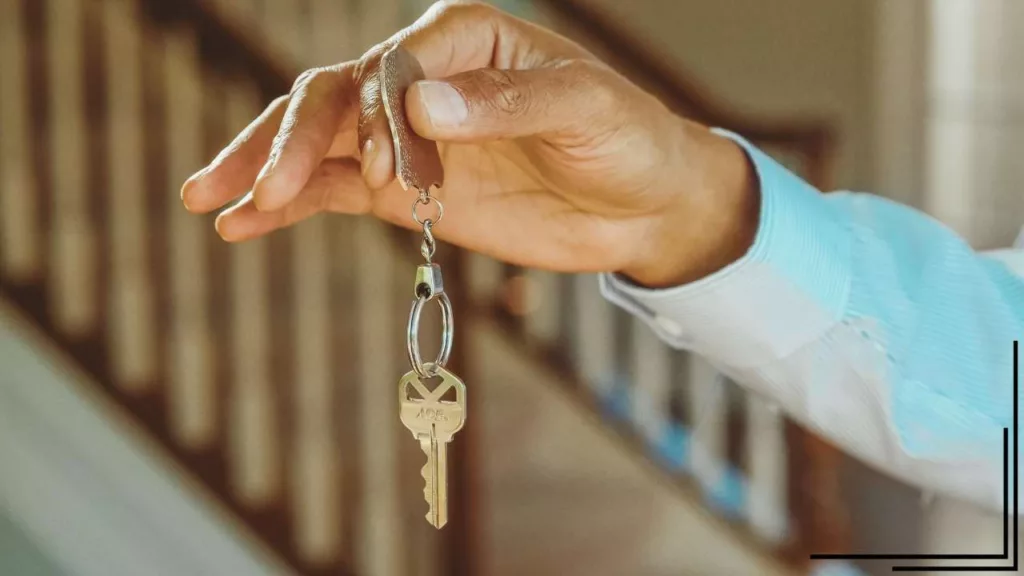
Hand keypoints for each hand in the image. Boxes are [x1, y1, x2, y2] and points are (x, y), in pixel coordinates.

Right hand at [180, 1, 758, 286]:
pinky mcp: (405, 191)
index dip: (378, 118)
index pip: (392, 66)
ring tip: (207, 199)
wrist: (644, 204)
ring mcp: (407, 140)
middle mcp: (421, 80)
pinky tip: (240, 226)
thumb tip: (421, 104)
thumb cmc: (628, 140)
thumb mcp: (586, 109)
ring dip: (262, 168)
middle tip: (257, 189)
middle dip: (290, 142)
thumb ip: (506, 103)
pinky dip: (288, 208)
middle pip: (334, 99)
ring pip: (316, 143)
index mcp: (462, 38)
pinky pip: (333, 193)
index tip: (386, 175)